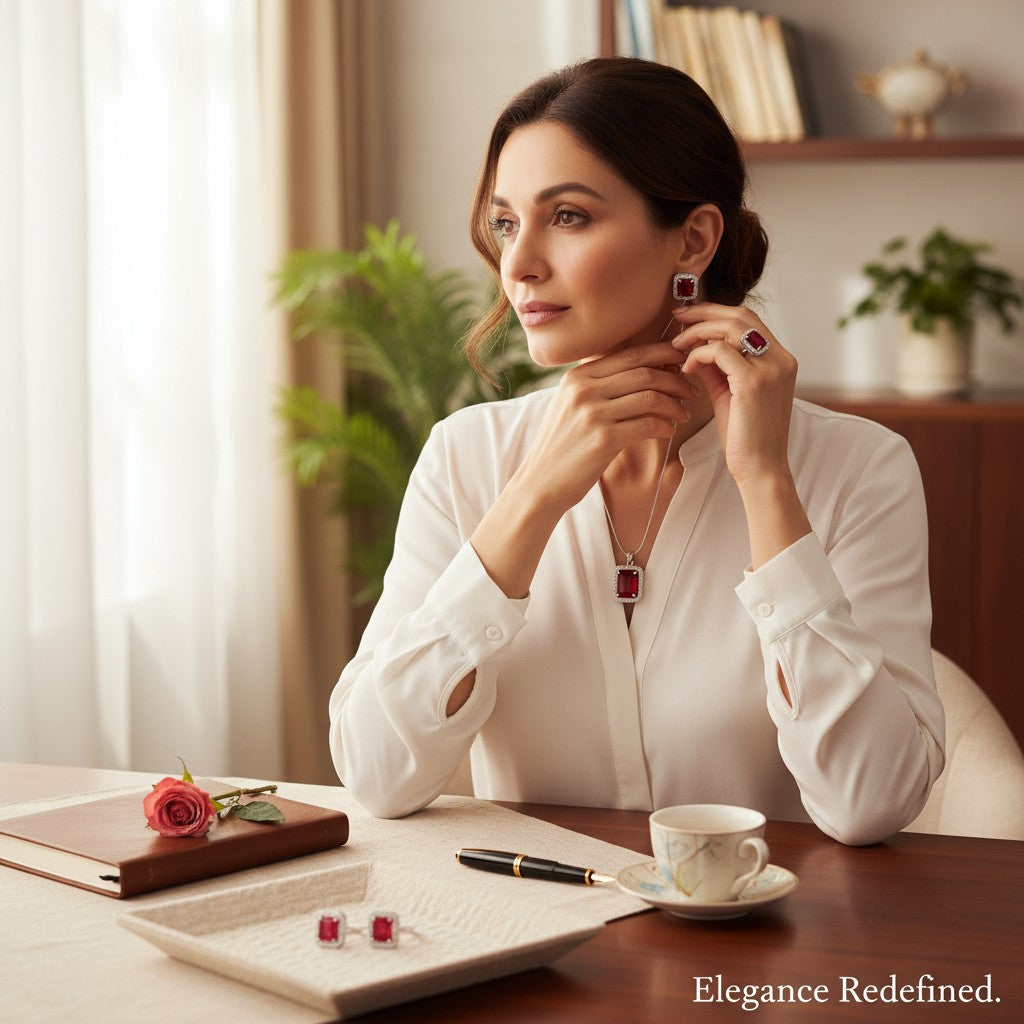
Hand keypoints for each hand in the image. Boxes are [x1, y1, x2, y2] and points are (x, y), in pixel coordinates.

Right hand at [517, 341, 694, 513]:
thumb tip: (645, 370)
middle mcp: (583, 389)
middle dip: (675, 379)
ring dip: (674, 405)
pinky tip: (669, 431)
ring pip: (650, 397)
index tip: (681, 360)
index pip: (630, 354)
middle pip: (644, 372)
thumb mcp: (571, 406)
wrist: (540, 482)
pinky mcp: (603, 439)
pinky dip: (665, 426)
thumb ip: (599, 386)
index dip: (662, 353)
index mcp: (577, 376)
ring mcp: (592, 413)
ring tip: (682, 414)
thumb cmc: (563, 446)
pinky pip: (647, 424)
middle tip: (690, 390)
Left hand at [671, 303, 797, 487]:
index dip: (717, 312)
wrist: (760, 468)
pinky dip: (697, 354)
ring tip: (676, 345)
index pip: (749, 318)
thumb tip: (696, 347)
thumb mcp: (730, 393)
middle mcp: (780, 359)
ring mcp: (770, 369)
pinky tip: (686, 368)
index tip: (689, 317)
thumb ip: (718, 368)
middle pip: (741, 314)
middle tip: (677, 317)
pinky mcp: (753, 382)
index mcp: (780, 360)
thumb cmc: (745, 436)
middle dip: (704, 312)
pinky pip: (719, 351)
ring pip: (729, 328)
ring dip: (697, 332)